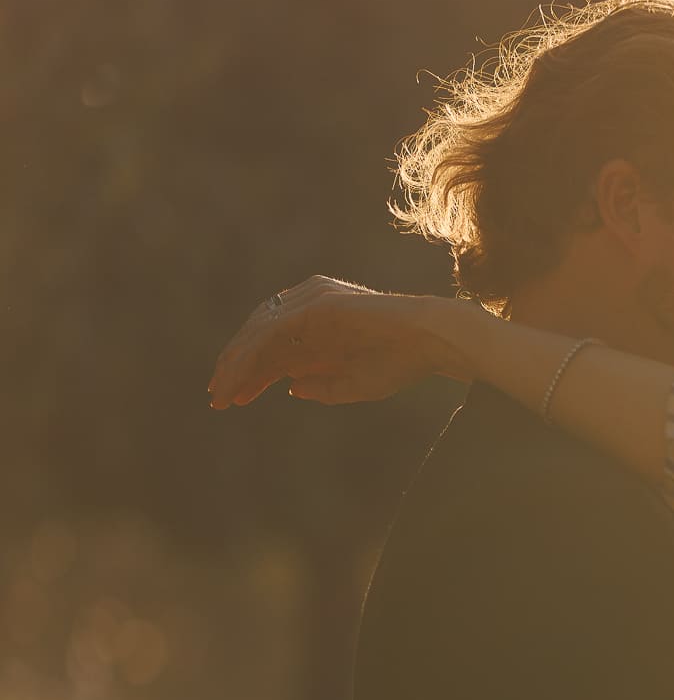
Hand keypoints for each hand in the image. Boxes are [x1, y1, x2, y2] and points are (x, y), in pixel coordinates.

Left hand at [207, 275, 478, 409]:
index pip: (272, 344)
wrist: (431, 340)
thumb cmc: (402, 362)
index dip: (251, 372)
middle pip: (259, 336)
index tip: (233, 398)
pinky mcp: (315, 305)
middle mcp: (308, 305)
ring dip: (237, 365)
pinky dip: (253, 357)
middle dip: (236, 368)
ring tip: (222, 393)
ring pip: (259, 333)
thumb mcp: (354, 383)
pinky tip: (241, 379)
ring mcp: (310, 301)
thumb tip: (289, 388)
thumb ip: (323, 386)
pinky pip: (273, 332)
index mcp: (319, 322)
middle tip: (216, 397)